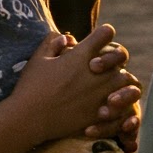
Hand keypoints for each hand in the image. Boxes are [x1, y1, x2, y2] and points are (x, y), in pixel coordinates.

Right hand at [14, 26, 140, 142]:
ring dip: (118, 78)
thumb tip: (68, 37)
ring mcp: (100, 92)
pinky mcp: (101, 111)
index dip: (103, 34)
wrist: (27, 119)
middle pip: (120, 55)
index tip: (98, 40)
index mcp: (80, 55)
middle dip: (113, 58)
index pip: (106, 33)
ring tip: (104, 84)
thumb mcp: (38, 60)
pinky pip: (122, 103)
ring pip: (125, 78)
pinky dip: (117, 101)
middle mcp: (95, 72)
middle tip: (101, 65)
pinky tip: (105, 102)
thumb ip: (53, 43)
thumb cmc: (30, 87)